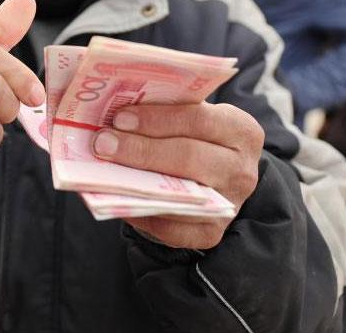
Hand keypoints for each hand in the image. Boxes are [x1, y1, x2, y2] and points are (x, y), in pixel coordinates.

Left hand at [92, 102, 263, 248]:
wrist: (218, 177)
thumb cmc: (195, 137)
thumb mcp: (193, 116)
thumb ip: (166, 111)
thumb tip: (116, 111)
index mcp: (241, 131)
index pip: (199, 120)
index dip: (157, 119)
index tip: (120, 117)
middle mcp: (242, 170)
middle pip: (189, 156)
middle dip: (141, 149)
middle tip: (103, 142)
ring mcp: (230, 205)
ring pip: (181, 194)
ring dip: (137, 181)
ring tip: (104, 168)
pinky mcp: (211, 233)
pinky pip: (172, 229)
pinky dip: (142, 213)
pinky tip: (118, 198)